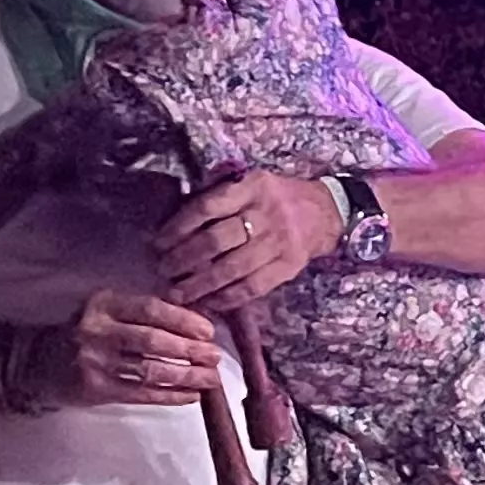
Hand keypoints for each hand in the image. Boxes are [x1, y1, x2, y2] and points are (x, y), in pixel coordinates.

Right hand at [40, 291, 220, 408]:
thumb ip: (144, 311)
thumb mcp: (108, 311)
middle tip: (216, 357)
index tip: (209, 332)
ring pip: (150, 370)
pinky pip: (141, 394)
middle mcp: (97, 330)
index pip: (152, 309)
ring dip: (186, 376)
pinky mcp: (94, 389)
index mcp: (104, 304)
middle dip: (190, 350)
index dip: (184, 320)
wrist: (38, 362)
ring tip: (210, 379)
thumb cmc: (86, 334)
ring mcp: (94, 361)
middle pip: (154, 341)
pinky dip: (170, 396)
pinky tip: (191, 396)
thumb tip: (193, 313)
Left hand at [155, 168, 342, 311]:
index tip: (159, 242)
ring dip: (200, 284)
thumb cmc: (276, 198)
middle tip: (163, 269)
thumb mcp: (251, 183)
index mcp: (252, 187)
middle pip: (216, 240)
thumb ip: (219, 193)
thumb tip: (174, 215)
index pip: (206, 207)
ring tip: (177, 292)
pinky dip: (227, 298)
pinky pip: (252, 287)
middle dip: (184, 258)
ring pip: (232, 268)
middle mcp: (266, 214)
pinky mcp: (288, 267)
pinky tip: (208, 302)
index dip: (178, 227)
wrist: (326, 212)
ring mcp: (279, 242)